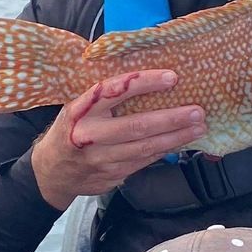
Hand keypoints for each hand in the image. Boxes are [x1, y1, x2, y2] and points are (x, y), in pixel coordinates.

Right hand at [27, 70, 204, 211]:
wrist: (52, 173)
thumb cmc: (71, 130)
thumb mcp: (76, 108)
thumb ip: (103, 97)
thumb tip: (145, 76)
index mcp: (80, 110)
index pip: (114, 91)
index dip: (143, 83)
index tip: (172, 77)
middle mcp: (89, 134)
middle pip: (135, 126)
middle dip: (170, 118)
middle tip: (197, 111)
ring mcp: (101, 159)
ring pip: (144, 148)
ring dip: (175, 137)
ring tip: (198, 127)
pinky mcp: (111, 175)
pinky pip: (143, 161)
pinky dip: (164, 151)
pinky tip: (181, 142)